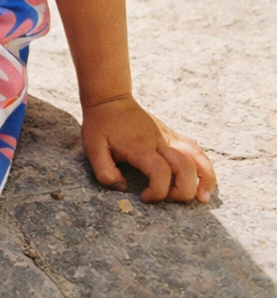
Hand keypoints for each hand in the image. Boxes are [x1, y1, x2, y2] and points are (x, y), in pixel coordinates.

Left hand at [82, 94, 215, 203]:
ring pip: (198, 157)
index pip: (161, 172)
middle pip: (186, 168)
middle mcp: (160, 141)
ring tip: (203, 198)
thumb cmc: (100, 124)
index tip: (144, 197)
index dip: (157, 192)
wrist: (109, 98)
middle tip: (169, 199)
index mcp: (140, 147)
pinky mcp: (172, 135)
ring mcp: (169, 137)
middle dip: (183, 191)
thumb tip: (123, 188)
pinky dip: (204, 167)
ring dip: (205, 179)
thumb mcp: (92, 147)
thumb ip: (105, 172)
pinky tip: (203, 181)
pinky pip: (196, 150)